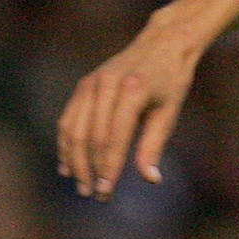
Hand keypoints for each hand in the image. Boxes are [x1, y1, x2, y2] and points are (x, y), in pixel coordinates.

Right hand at [56, 16, 203, 199]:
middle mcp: (107, 84)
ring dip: (74, 160)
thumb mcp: (169, 112)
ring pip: (74, 129)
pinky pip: (69, 119)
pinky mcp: (83, 85)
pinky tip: (68, 164)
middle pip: (91, 136)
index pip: (114, 137)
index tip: (106, 192)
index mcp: (133, 89)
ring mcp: (91, 83)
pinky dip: (67, 143)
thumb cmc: (171, 81)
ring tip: (81, 184)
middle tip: (94, 194)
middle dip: (91, 169)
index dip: (109, 167)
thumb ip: (154, 145)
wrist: (162, 44)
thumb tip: (151, 179)